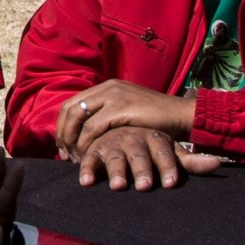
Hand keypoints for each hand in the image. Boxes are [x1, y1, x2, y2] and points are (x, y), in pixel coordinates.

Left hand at [55, 80, 192, 157]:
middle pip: (70, 109)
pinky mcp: (120, 109)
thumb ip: (109, 114)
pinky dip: (86, 142)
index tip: (63, 145)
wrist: (181, 115)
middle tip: (64, 153)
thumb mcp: (128, 110)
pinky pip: (93, 127)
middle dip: (63, 133)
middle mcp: (106, 88)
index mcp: (106, 87)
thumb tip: (87, 130)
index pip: (72, 103)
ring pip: (78, 117)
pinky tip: (88, 155)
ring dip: (72, 139)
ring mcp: (113, 96)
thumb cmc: (156, 119)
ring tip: (74, 157)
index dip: (63, 124)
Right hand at [76, 125, 220, 191]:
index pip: (164, 153)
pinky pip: (89, 158)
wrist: (122, 127)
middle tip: (146, 186)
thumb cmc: (152, 147)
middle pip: (139, 155)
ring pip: (115, 156)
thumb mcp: (172, 152)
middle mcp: (134, 138)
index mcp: (155, 138)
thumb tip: (218, 164)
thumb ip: (192, 162)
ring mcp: (113, 142)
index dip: (167, 168)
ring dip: (116, 170)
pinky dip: (87, 169)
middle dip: (142, 170)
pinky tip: (86, 182)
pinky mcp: (94, 148)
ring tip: (119, 186)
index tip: (171, 184)